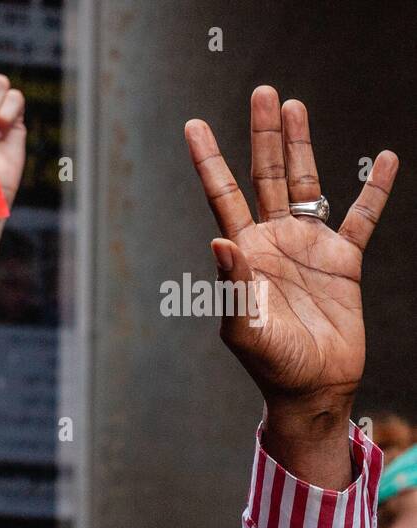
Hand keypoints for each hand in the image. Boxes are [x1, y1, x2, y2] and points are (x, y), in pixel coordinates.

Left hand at [184, 88, 396, 484]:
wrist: (312, 387)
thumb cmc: (271, 364)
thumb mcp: (244, 328)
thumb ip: (233, 284)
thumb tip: (220, 239)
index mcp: (243, 253)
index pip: (222, 196)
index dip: (209, 161)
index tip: (194, 126)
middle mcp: (272, 241)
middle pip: (265, 176)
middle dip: (263, 135)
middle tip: (262, 93)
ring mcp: (308, 247)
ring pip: (305, 184)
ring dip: (301, 146)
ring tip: (295, 106)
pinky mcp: (343, 260)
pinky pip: (361, 216)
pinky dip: (372, 189)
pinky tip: (381, 159)